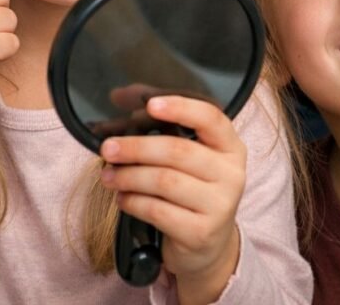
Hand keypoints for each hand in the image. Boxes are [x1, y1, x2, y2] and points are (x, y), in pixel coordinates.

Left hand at [100, 96, 244, 303]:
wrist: (207, 243)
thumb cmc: (191, 188)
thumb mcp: (186, 156)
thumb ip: (159, 123)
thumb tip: (119, 95)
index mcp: (230, 147)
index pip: (211, 118)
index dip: (180, 108)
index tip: (150, 105)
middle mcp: (231, 174)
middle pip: (178, 151)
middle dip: (136, 148)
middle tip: (108, 149)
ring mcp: (220, 205)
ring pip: (164, 181)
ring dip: (128, 177)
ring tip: (109, 176)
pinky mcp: (201, 232)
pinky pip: (158, 210)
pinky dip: (133, 202)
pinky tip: (123, 198)